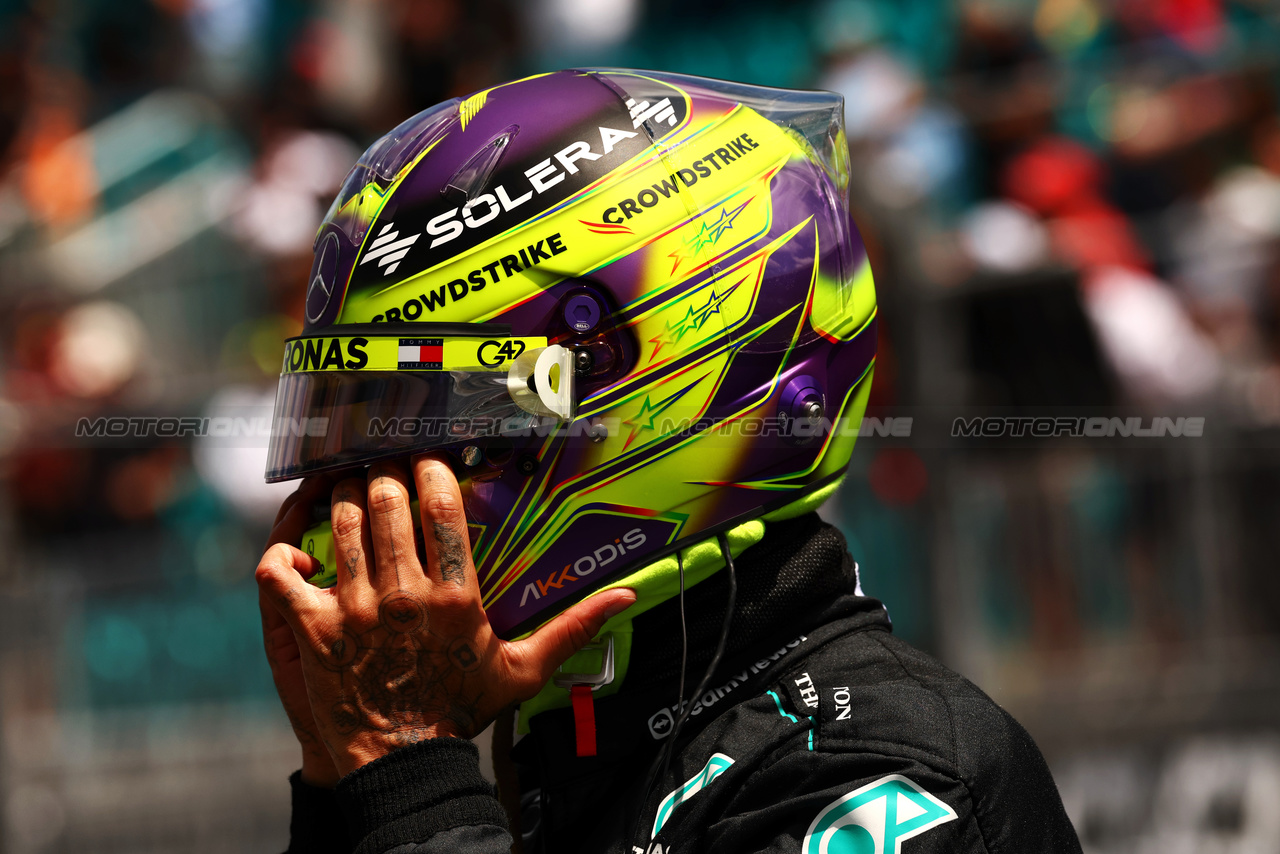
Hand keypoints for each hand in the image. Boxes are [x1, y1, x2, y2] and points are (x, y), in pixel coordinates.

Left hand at [255, 455, 635, 776]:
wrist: (405, 763)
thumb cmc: (463, 710)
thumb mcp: (524, 670)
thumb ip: (574, 627)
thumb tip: (626, 597)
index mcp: (455, 595)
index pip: (440, 505)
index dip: (429, 468)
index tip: (424, 461)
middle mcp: (404, 594)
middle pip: (384, 499)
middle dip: (380, 473)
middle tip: (380, 468)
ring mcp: (354, 609)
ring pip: (339, 521)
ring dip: (339, 497)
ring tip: (345, 493)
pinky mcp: (313, 629)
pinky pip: (281, 570)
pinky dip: (283, 553)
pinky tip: (300, 554)